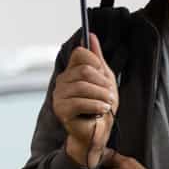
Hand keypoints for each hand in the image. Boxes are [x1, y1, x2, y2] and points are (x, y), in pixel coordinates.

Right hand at [52, 33, 118, 168]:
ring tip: (107, 104)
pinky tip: (101, 110)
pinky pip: (81, 101)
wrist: (97, 133)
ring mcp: (59, 96)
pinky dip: (96, 105)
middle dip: (103, 83)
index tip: (103, 76)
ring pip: (84, 86)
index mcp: (71, 72)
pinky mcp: (61, 110)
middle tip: (109, 95)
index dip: (96, 62)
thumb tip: (90, 36)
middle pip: (85, 70)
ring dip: (102, 95)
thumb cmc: (100, 107)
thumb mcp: (104, 79)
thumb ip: (97, 59)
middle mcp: (61, 82)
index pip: (80, 54)